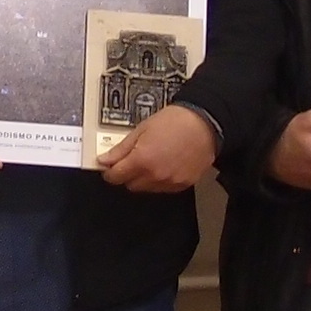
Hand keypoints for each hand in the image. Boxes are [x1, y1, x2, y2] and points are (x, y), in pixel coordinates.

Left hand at [98, 104, 218, 195]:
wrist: (206, 123)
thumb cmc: (177, 121)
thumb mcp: (142, 129)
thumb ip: (121, 149)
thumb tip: (105, 160)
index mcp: (142, 160)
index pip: (115, 177)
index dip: (110, 171)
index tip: (110, 165)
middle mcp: (155, 175)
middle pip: (130, 185)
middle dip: (127, 174)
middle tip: (133, 158)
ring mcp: (170, 182)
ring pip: (147, 188)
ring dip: (144, 178)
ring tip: (153, 157)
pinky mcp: (182, 184)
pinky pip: (163, 188)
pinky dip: (160, 179)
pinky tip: (165, 163)